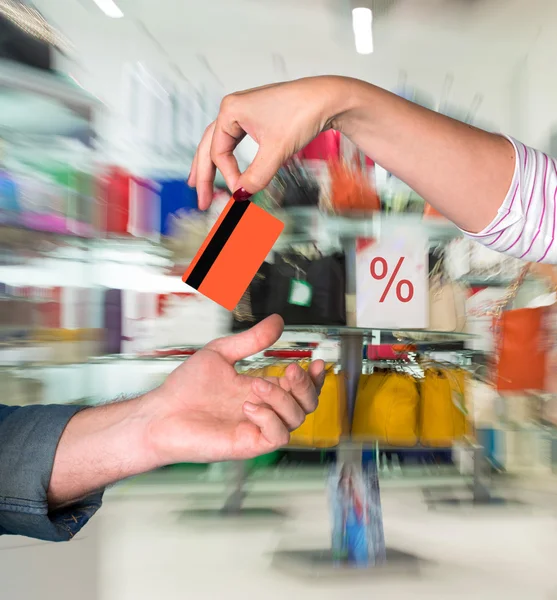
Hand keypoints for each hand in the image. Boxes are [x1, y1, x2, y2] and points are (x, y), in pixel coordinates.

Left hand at [145, 315, 324, 463]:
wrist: (161, 413)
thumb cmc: (185, 388)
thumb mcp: (221, 354)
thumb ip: (251, 340)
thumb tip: (277, 321)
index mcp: (261, 390)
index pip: (299, 388)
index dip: (314, 378)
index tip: (316, 362)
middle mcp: (264, 410)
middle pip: (307, 405)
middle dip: (305, 387)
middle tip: (290, 371)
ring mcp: (257, 428)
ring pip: (296, 419)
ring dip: (282, 399)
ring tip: (256, 386)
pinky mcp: (248, 444)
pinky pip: (277, 436)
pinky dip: (269, 418)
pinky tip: (248, 406)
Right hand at [188, 76, 352, 208]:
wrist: (329, 99)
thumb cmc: (303, 112)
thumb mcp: (277, 151)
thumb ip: (256, 176)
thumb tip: (241, 196)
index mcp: (231, 110)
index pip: (218, 152)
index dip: (228, 176)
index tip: (240, 193)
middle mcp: (234, 108)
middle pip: (209, 146)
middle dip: (203, 174)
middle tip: (201, 199)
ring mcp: (245, 111)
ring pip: (220, 142)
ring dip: (210, 164)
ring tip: (199, 182)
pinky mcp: (257, 117)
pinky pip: (235, 139)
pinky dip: (229, 155)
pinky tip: (226, 166)